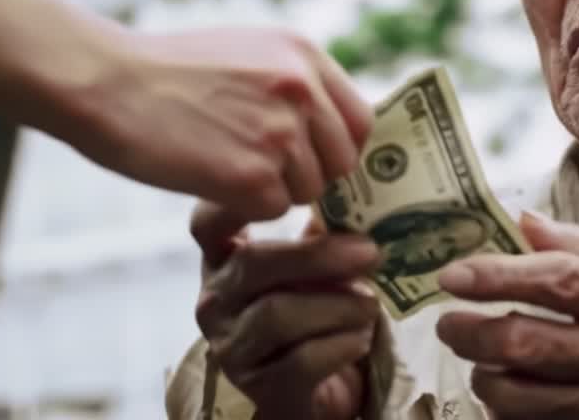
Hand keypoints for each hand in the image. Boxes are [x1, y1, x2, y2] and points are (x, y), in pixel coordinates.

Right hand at [79, 26, 373, 220]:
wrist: (107, 81)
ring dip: (273, 191)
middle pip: (342, 162)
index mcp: (304, 56)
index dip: (339, 148)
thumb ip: (295, 84)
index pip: (359, 120)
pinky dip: (245, 206)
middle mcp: (303, 90)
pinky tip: (209, 178)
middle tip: (264, 173)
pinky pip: (273, 210)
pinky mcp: (253, 174)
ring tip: (224, 164)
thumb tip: (331, 129)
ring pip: (308, 190)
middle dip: (310, 175)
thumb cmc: (166, 71)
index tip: (316, 162)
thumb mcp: (246, 53)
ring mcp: (281, 132)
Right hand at [192, 202, 380, 419]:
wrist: (315, 390)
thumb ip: (323, 229)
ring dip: (338, 306)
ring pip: (278, 316)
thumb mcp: (311, 267)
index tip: (292, 189)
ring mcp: (231, 347)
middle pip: (253, 264)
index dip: (239, 202)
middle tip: (370, 252)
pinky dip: (341, 345)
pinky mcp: (260, 386)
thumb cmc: (313, 312)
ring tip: (371, 305)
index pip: (207, 222)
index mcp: (224, 259)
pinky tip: (361, 338)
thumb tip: (359, 190)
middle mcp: (215, 301)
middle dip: (317, 256)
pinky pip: (301, 361)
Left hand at [435, 212, 578, 419]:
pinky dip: (508, 414)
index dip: (499, 277)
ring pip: (522, 396)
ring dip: (485, 377)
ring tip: (482, 361)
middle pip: (528, 342)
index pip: (559, 280)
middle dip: (471, 332)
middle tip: (448, 324)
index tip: (452, 276)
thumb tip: (523, 220)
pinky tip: (507, 396)